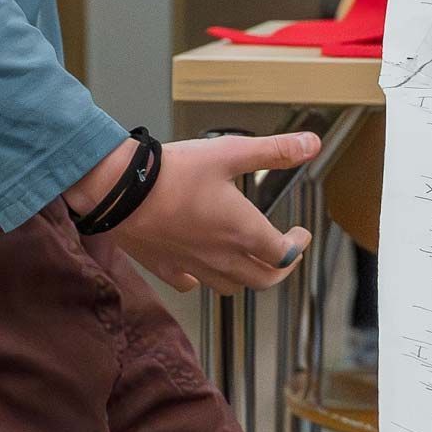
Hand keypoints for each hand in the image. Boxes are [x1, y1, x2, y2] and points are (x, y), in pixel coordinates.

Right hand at [70, 132, 318, 294]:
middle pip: (263, 279)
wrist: (120, 190)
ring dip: (246, 277)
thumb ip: (273, 151)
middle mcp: (223, 257)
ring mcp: (193, 267)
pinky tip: (200, 267)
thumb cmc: (174, 171)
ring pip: (230, 287)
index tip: (300, 234)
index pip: (284, 254)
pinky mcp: (166, 268)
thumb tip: (311, 145)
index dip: (298, 245)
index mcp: (244, 232)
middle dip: (279, 269)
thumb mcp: (229, 152)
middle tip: (283, 254)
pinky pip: (191, 284)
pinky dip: (202, 279)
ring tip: (248, 260)